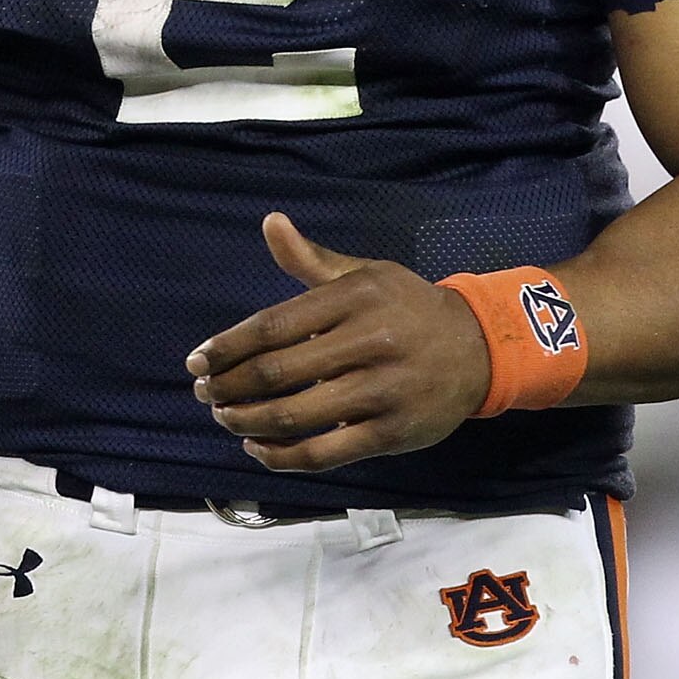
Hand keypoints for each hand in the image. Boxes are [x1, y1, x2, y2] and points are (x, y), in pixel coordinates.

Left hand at [186, 213, 490, 472]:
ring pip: (296, 416)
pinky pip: (324, 452)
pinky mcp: (392, 432)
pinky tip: (258, 448)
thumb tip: (270, 222)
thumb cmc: (409, 309)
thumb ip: (311, 260)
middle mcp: (369, 341)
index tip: (197, 361)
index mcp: (355, 298)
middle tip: (204, 394)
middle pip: (278, 373)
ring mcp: (382, 390)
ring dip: (247, 422)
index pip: (273, 326)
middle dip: (229, 387)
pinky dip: (282, 456)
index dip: (227, 347)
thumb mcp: (366, 274)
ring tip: (225, 418)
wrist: (481, 349)